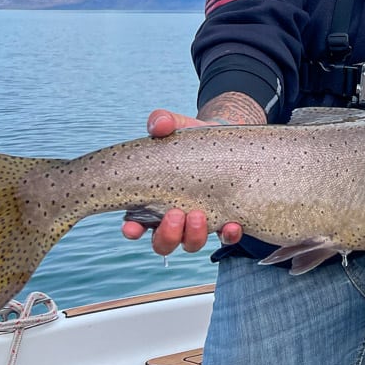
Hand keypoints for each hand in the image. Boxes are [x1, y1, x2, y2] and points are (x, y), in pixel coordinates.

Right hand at [121, 108, 243, 254]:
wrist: (226, 140)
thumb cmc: (192, 139)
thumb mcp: (178, 126)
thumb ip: (163, 121)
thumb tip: (159, 125)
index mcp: (154, 199)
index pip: (135, 223)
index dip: (132, 230)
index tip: (132, 226)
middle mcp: (174, 218)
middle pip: (163, 242)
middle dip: (167, 235)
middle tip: (176, 214)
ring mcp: (199, 223)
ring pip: (191, 244)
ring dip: (194, 236)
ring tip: (200, 215)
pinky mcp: (225, 220)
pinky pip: (225, 237)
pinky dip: (228, 235)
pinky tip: (232, 225)